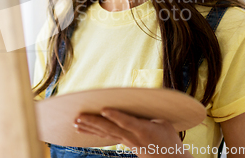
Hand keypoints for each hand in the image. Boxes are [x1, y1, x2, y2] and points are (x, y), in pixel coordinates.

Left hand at [74, 108, 191, 156]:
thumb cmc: (169, 139)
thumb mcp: (164, 124)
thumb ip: (149, 114)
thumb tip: (139, 103)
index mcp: (144, 130)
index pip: (127, 122)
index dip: (116, 116)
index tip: (104, 109)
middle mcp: (132, 137)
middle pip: (110, 129)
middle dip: (93, 122)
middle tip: (78, 117)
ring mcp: (126, 141)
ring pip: (105, 134)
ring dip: (89, 128)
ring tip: (75, 123)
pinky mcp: (124, 143)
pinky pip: (106, 136)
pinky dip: (93, 132)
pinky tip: (83, 128)